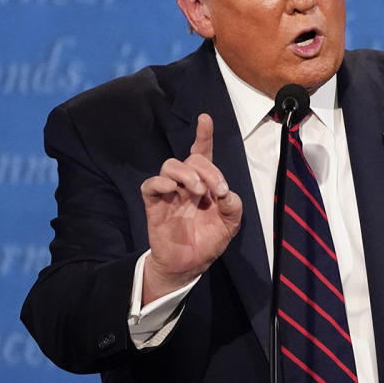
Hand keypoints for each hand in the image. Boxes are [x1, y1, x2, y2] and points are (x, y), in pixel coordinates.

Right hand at [139, 113, 242, 303]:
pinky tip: (173, 189)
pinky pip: (150, 185)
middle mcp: (186, 184)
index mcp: (205, 184)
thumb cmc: (209, 241)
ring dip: (186, 173)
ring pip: (170, 165)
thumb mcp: (230, 225)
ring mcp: (170, 193)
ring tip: (197, 191)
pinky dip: (161, 182)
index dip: (203, 135)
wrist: (189, 265)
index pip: (202, 154)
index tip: (205, 118)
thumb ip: (233, 206)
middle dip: (206, 169)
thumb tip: (225, 192)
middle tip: (216, 189)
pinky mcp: (155, 205)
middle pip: (190, 158)